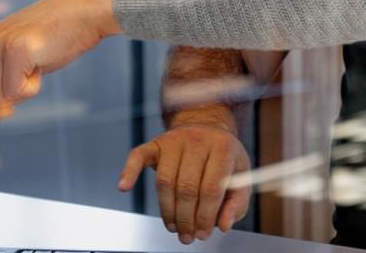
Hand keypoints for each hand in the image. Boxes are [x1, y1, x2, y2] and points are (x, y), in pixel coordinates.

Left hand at [0, 0, 121, 122]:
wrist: (87, 10)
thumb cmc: (62, 33)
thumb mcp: (26, 53)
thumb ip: (4, 73)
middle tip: (10, 102)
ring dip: (18, 96)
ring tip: (35, 69)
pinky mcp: (16, 49)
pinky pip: (14, 93)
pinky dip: (31, 89)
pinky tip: (41, 66)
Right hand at [119, 122, 252, 244]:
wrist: (208, 129)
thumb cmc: (224, 159)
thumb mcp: (241, 178)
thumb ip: (236, 203)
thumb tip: (224, 225)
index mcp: (223, 147)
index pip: (211, 188)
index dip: (206, 216)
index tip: (203, 233)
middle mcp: (198, 140)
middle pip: (186, 188)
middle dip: (186, 218)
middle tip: (187, 236)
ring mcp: (174, 140)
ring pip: (164, 181)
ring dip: (167, 210)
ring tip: (174, 227)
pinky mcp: (155, 143)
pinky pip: (138, 156)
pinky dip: (129, 172)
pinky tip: (124, 187)